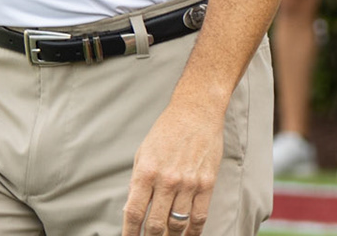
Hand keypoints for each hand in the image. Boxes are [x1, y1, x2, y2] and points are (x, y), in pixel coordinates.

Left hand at [122, 97, 223, 235]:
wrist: (196, 112)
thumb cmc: (167, 130)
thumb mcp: (143, 152)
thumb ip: (137, 181)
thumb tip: (131, 208)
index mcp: (146, 172)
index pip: (134, 212)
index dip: (130, 233)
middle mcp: (166, 180)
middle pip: (156, 224)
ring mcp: (188, 183)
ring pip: (178, 224)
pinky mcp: (207, 184)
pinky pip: (199, 217)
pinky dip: (193, 232)